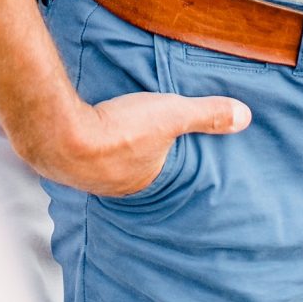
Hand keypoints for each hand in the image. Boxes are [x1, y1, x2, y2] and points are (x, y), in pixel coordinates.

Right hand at [21, 87, 250, 196]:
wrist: (62, 134)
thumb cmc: (120, 130)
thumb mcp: (172, 115)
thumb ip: (206, 115)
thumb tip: (244, 116)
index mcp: (141, 180)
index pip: (155, 170)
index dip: (159, 157)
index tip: (159, 145)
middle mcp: (112, 186)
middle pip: (125, 169)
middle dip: (129, 154)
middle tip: (132, 136)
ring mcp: (83, 176)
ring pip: (97, 163)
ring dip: (102, 148)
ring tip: (107, 132)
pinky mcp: (58, 158)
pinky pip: (73, 153)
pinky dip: (78, 141)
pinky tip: (78, 127)